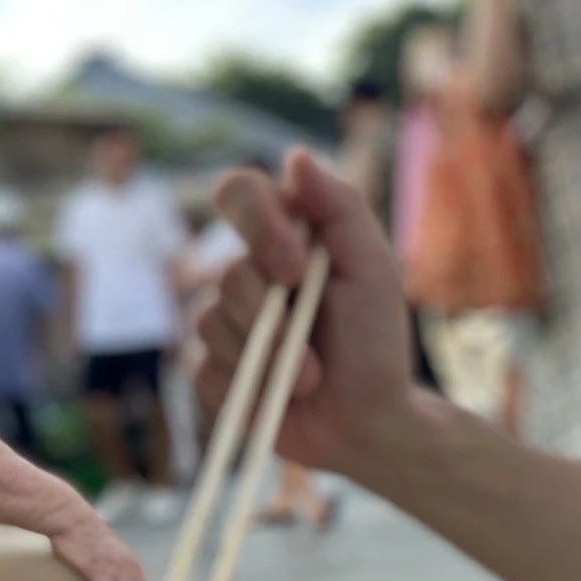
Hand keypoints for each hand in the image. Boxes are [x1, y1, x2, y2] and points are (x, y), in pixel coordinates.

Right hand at [197, 151, 417, 475]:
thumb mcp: (375, 271)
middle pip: (227, 273)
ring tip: (309, 381)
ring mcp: (224, 321)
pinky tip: (279, 398)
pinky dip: (246, 387)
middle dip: (274, 318)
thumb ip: (341, 209)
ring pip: (213, 324)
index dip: (257, 224)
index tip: (295, 267)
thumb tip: (296, 157)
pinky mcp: (212, 369)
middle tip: (312, 351)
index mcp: (285, 237)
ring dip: (269, 359)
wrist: (367, 423)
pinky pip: (204, 368)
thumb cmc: (376, 345)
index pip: (239, 194)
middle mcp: (248, 272)